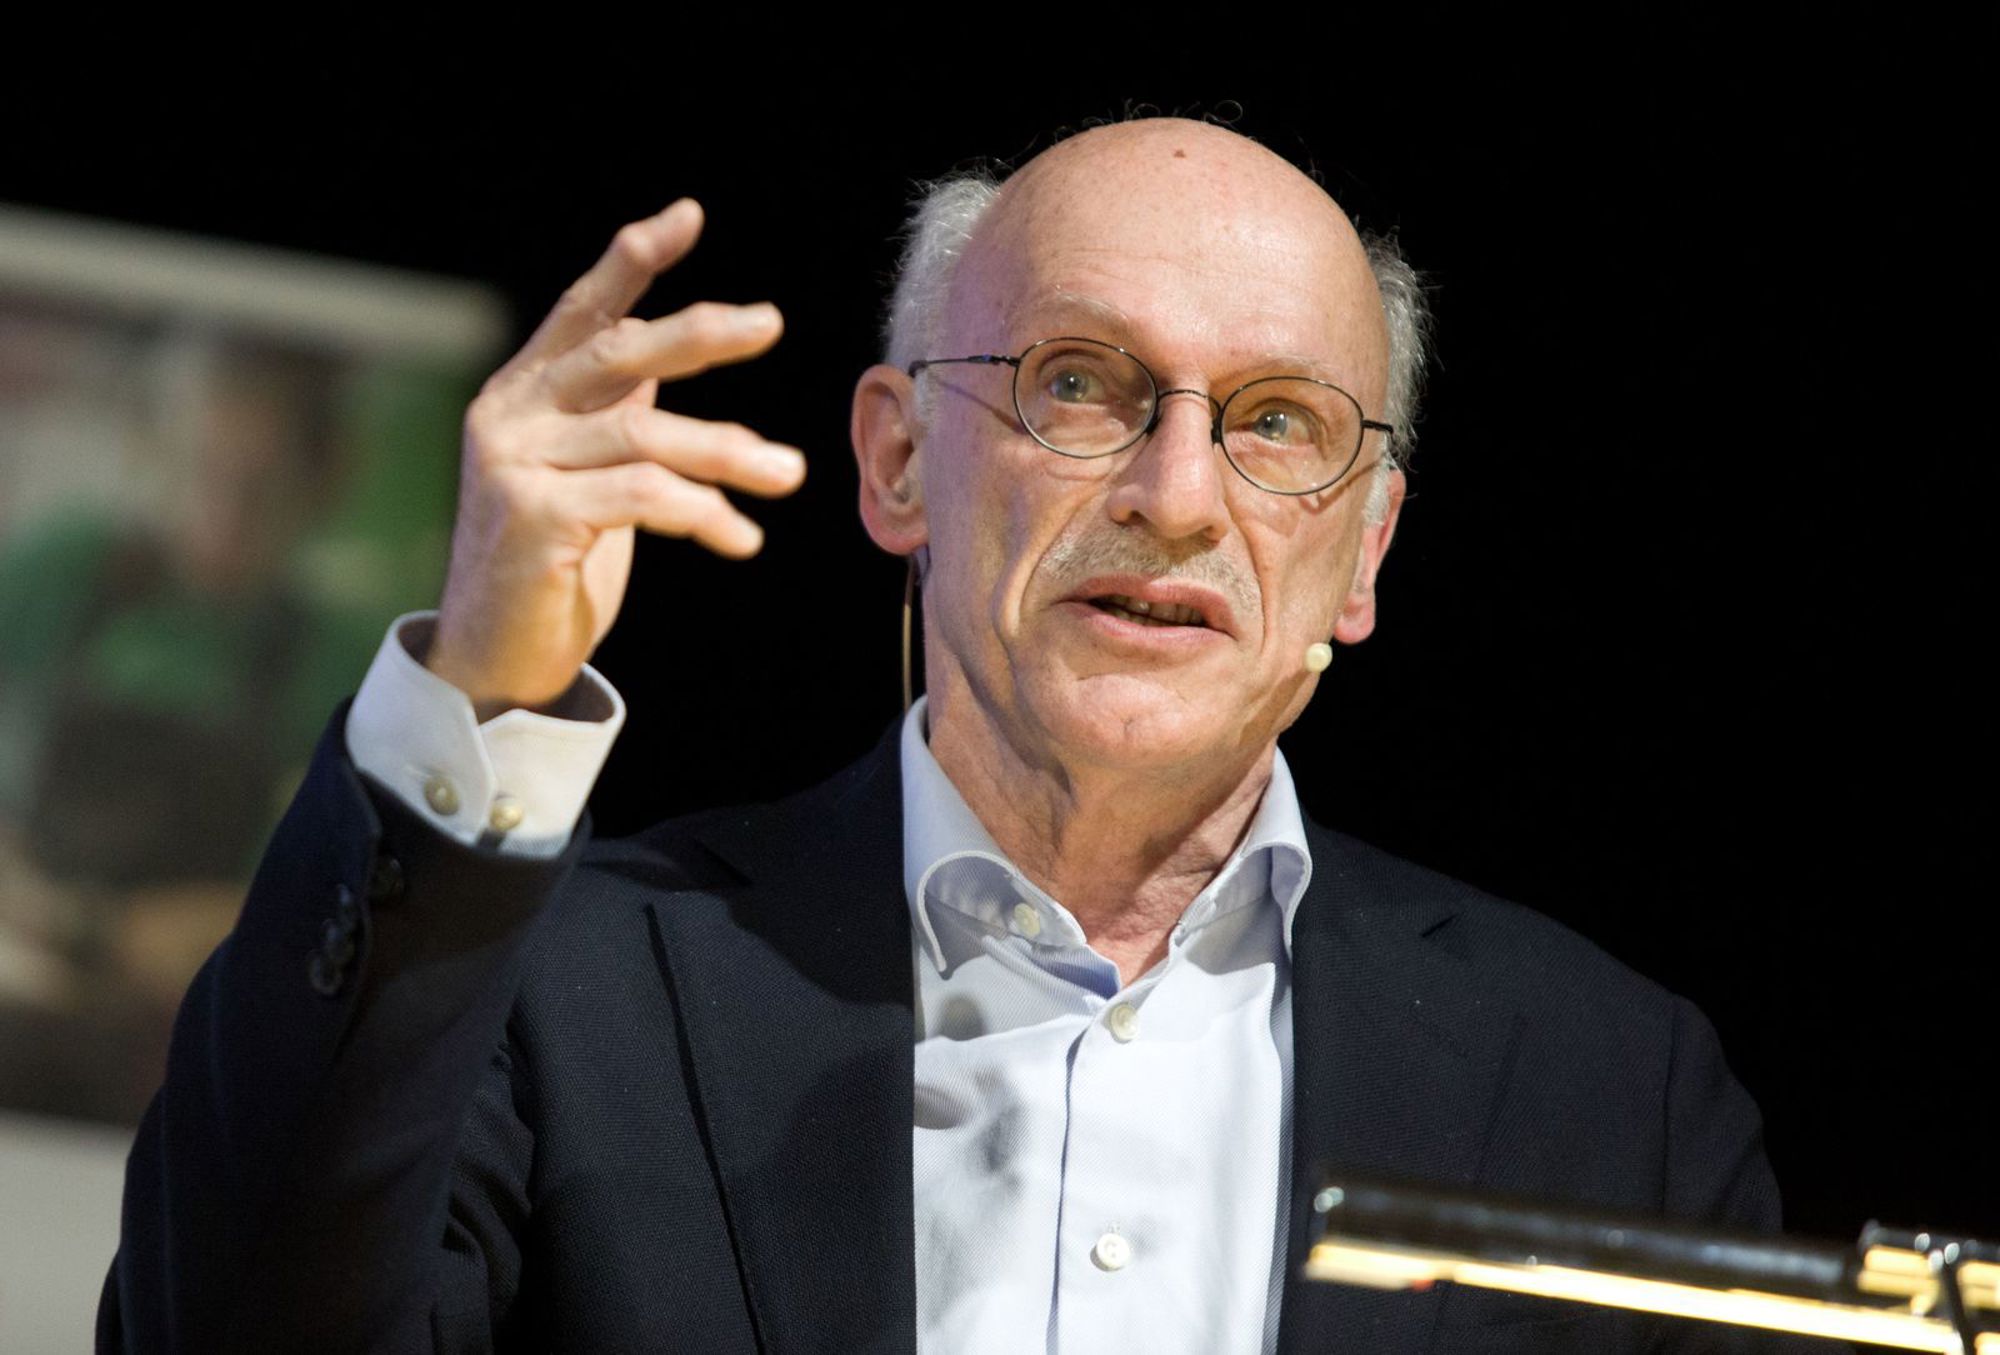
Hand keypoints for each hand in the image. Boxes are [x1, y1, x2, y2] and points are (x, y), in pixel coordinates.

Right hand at [425, 200, 804, 720]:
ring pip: (646, 435)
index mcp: (522, 393)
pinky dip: (705, 513)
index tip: (686, 217)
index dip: (632, 261)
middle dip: (700, 333)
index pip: (581, 310)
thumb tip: (671, 345)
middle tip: (770, 322)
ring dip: (730, 451)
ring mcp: (515, 466)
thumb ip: (613, 409)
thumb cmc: (552, 562)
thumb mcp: (585, 471)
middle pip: (618, 353)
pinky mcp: (531, 520)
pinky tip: (742, 539)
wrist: (493, 657)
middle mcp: (510, 415)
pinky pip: (643, 498)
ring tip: (791, 472)